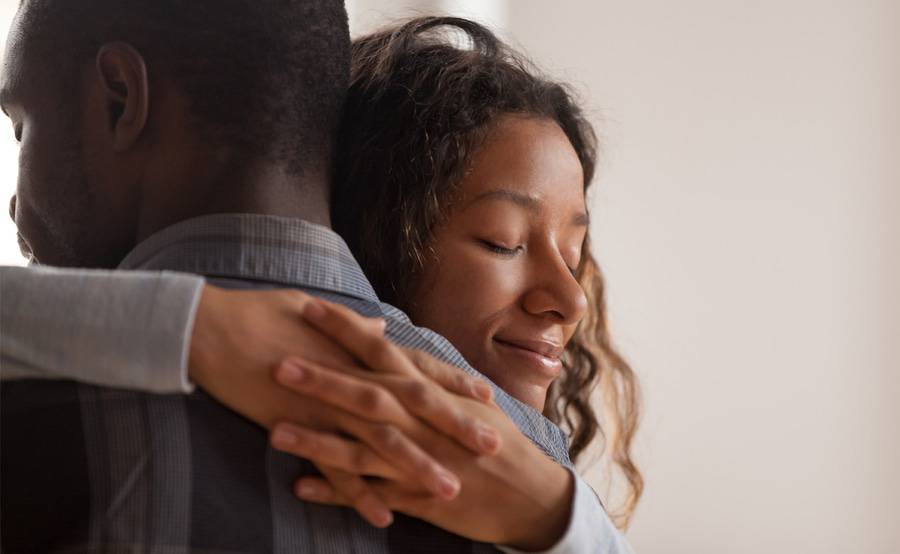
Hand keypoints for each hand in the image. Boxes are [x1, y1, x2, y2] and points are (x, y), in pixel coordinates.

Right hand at [188, 286, 498, 525]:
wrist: (208, 329)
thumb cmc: (259, 314)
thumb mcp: (312, 312)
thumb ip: (352, 327)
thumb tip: (378, 327)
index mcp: (357, 348)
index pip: (416, 366)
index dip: (452, 382)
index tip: (485, 395)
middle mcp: (350, 375)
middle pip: (413, 405)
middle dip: (454, 427)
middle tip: (491, 446)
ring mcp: (326, 403)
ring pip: (381, 441)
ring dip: (417, 467)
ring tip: (450, 490)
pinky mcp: (297, 426)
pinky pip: (333, 467)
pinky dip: (359, 494)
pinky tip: (382, 516)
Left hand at [272, 351, 575, 550]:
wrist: (531, 494)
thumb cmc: (499, 443)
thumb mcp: (466, 401)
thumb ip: (428, 375)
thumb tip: (401, 349)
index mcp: (431, 391)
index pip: (383, 350)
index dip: (346, 329)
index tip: (309, 306)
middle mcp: (422, 421)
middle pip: (366, 394)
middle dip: (322, 378)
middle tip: (277, 362)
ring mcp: (419, 460)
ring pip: (361, 447)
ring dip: (318, 439)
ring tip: (273, 431)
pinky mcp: (417, 496)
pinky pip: (370, 494)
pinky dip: (336, 491)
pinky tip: (300, 487)